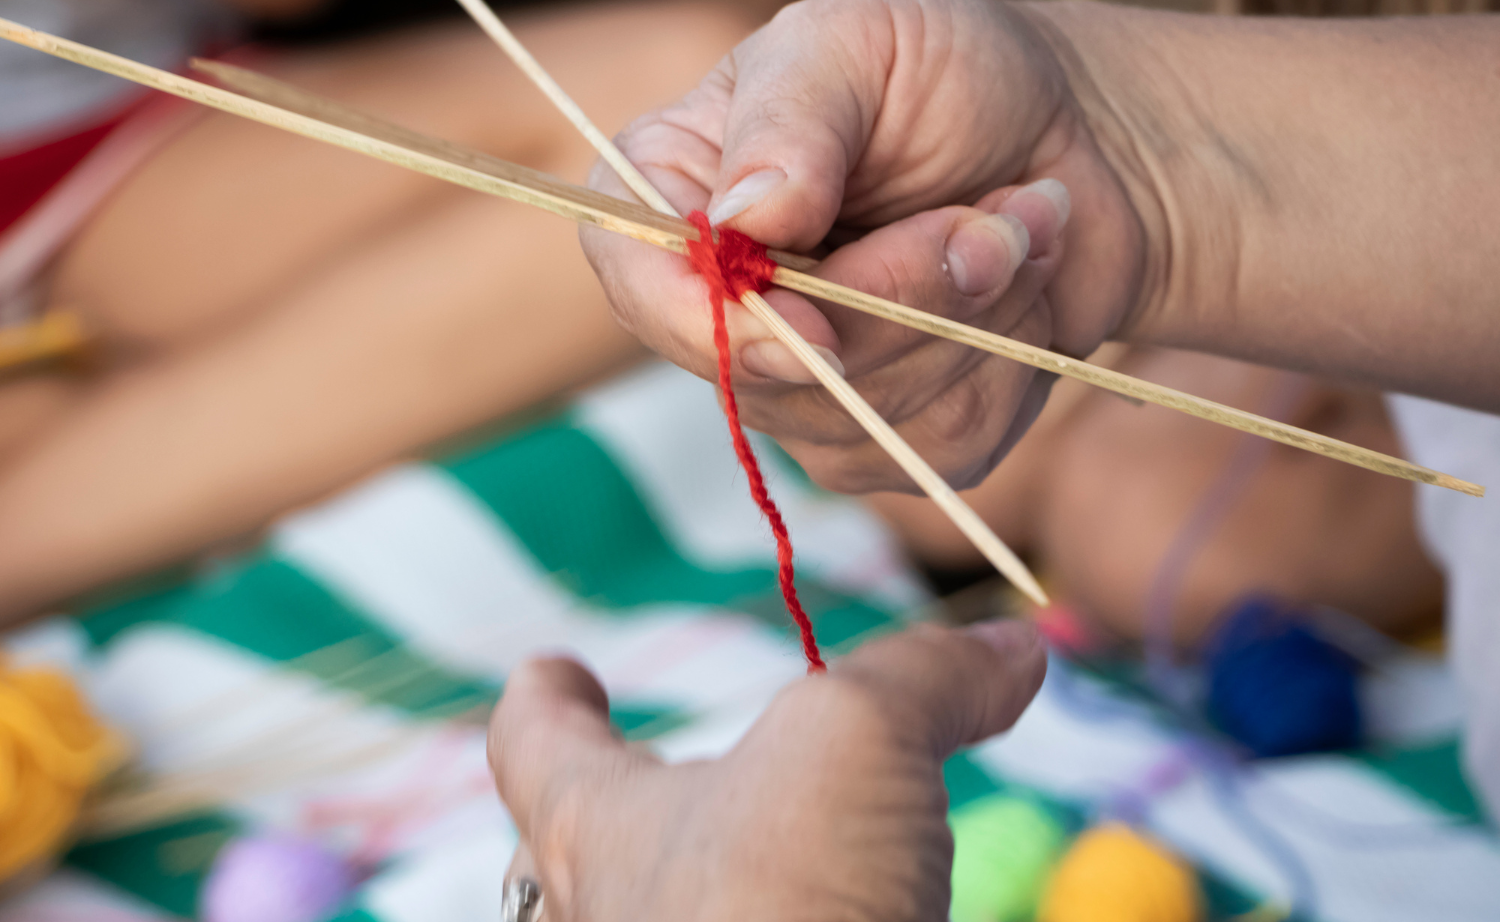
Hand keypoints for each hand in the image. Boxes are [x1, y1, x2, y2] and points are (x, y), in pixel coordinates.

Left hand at [487, 622, 1047, 921]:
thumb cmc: (780, 903)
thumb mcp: (859, 738)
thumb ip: (926, 679)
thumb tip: (1010, 648)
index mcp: (593, 826)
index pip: (533, 741)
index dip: (546, 698)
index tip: (551, 669)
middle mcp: (602, 919)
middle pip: (562, 857)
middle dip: (604, 817)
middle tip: (644, 785)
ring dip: (690, 895)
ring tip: (758, 869)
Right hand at [580, 0, 1147, 493]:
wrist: (1069, 130)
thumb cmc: (942, 72)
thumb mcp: (855, 47)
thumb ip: (791, 123)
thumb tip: (745, 218)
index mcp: (674, 195)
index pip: (640, 283)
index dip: (716, 325)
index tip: (817, 323)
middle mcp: (718, 305)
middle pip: (770, 373)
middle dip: (901, 297)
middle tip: (986, 217)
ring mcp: (799, 386)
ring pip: (867, 419)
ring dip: (973, 316)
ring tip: (1016, 224)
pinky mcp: (887, 438)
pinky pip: (940, 448)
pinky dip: (1008, 359)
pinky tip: (1023, 282)